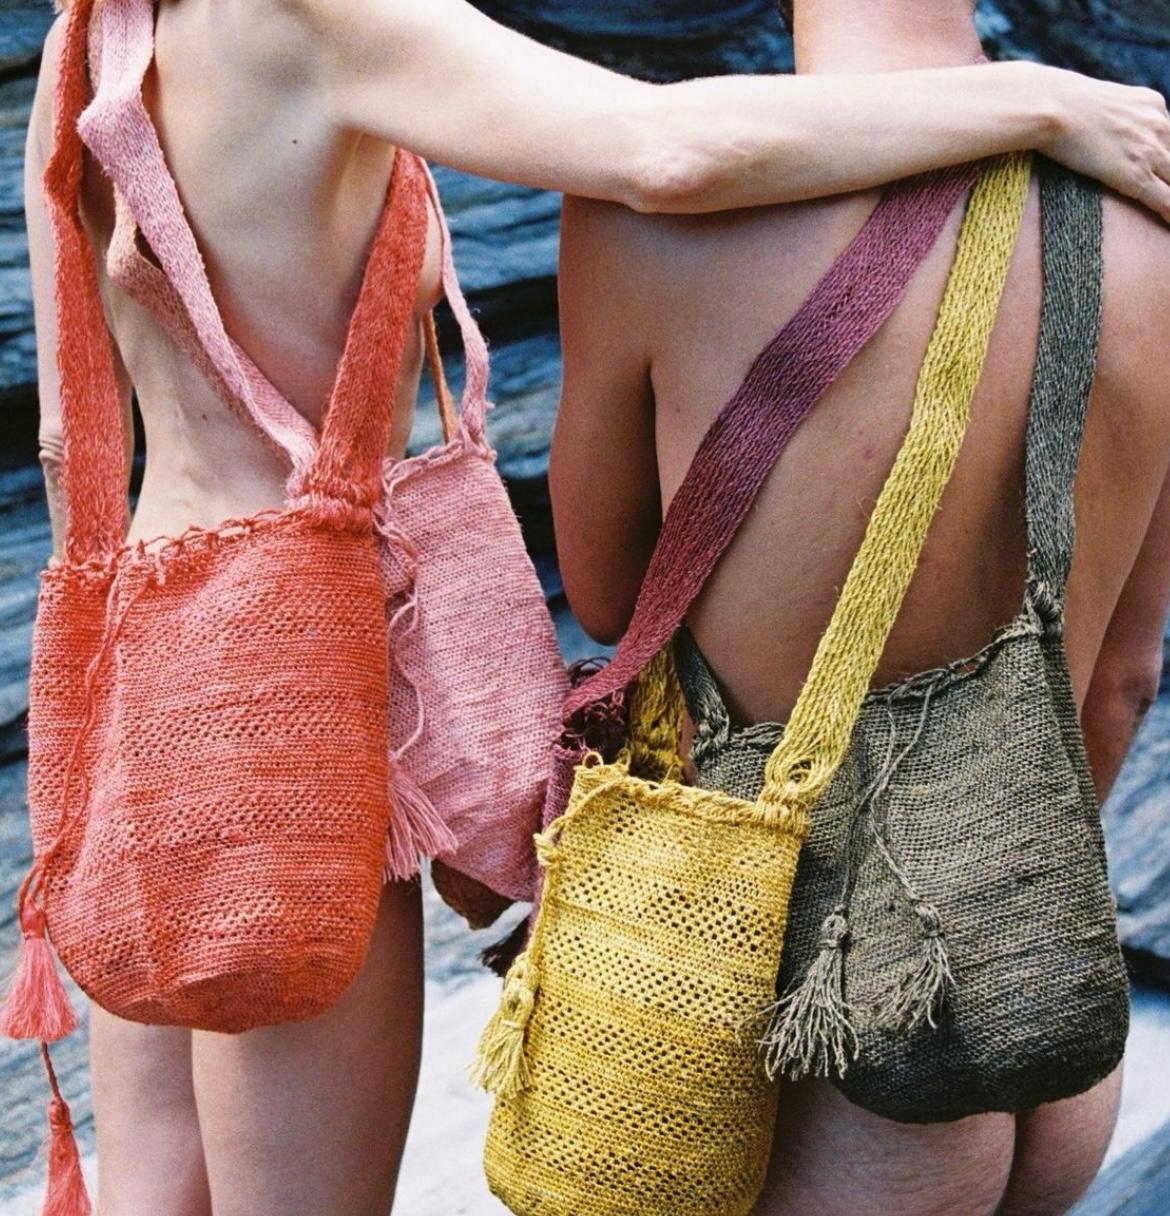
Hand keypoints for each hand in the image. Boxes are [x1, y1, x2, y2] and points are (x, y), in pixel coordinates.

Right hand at [1036, 62, 1169, 221]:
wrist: (1053, 108)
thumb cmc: (1058, 103)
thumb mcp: (1096, 100)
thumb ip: (1106, 115)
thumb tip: (1091, 126)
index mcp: (1151, 104)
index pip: (1168, 136)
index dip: (1165, 156)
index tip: (1161, 171)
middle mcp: (1159, 124)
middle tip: (1164, 187)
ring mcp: (1150, 150)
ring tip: (1168, 216)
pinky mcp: (1136, 175)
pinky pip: (1165, 199)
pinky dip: (1169, 214)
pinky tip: (1168, 226)